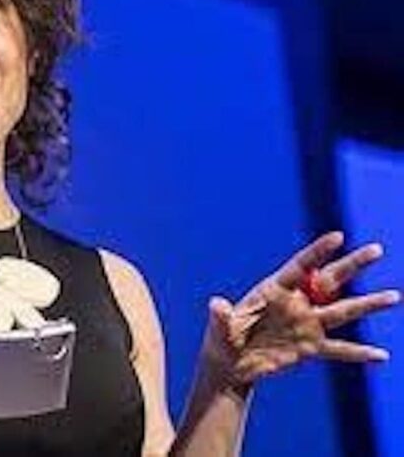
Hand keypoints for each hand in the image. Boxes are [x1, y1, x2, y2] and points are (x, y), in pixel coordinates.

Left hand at [203, 232, 400, 385]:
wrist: (230, 365)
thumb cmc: (222, 339)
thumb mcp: (220, 329)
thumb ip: (221, 316)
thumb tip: (216, 304)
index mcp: (273, 291)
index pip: (300, 267)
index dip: (317, 252)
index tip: (338, 237)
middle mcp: (295, 303)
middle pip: (328, 281)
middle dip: (351, 265)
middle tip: (376, 249)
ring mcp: (305, 325)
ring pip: (342, 312)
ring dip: (368, 305)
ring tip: (395, 296)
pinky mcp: (309, 347)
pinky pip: (338, 349)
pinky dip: (359, 353)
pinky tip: (381, 356)